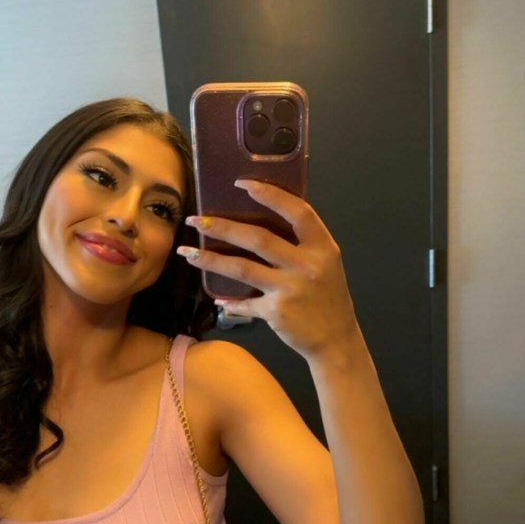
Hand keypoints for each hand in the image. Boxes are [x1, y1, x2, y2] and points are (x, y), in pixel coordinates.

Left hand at [177, 180, 360, 360]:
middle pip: (258, 238)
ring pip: (242, 268)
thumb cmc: (327, 296)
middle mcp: (307, 265)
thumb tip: (260, 220)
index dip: (270, 195)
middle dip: (222, 227)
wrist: (336, 339)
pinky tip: (216, 297)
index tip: (242, 184)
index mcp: (322, 247)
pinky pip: (244, 302)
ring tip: (188, 252)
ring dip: (210, 259)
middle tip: (196, 220)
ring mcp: (290, 289)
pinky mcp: (276, 312)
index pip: (297, 211)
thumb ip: (302, 243)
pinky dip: (229, 300)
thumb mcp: (325, 263)